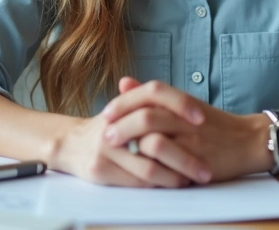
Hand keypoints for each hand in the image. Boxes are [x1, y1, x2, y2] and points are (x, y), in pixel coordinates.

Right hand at [43, 112, 197, 187]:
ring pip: (149, 167)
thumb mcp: (126, 110)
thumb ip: (153, 105)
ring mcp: (105, 148)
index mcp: (122, 104)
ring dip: (175, 176)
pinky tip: (173, 184)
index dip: (181, 104)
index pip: (154, 93)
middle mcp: (113, 125)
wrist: (69, 144)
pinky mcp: (100, 170)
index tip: (203, 118)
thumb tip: (194, 105)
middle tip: (208, 164)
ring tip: (194, 179)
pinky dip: (158, 185)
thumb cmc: (108, 128)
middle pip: (155, 138)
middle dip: (186, 155)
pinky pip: (136, 182)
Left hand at [101, 78, 271, 182]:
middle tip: (107, 136)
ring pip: (155, 140)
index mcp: (181, 101)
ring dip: (133, 147)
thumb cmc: (212, 124)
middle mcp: (187, 118)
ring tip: (119, 153)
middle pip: (147, 117)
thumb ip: (153, 96)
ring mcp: (193, 140)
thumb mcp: (184, 104)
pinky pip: (170, 165)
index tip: (107, 114)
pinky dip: (151, 167)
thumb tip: (124, 82)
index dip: (124, 103)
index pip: (149, 93)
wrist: (248, 140)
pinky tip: (138, 170)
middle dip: (123, 127)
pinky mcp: (198, 161)